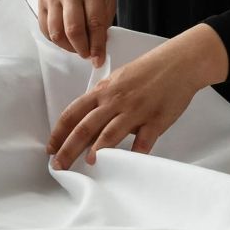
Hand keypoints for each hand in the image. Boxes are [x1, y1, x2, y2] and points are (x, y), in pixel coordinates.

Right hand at [39, 0, 115, 66]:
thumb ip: (103, 22)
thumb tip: (97, 49)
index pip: (94, 23)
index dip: (97, 45)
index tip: (98, 59)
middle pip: (73, 29)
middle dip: (81, 49)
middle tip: (87, 55)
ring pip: (56, 32)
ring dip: (68, 47)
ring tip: (77, 48)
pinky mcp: (41, 1)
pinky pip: (46, 29)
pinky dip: (56, 40)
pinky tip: (66, 40)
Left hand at [48, 23, 228, 168]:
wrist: (179, 63)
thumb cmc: (148, 71)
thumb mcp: (119, 80)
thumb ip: (103, 100)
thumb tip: (89, 123)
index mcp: (103, 91)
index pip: (73, 113)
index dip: (59, 132)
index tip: (50, 148)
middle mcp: (115, 101)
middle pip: (85, 127)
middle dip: (68, 149)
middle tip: (59, 166)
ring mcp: (136, 111)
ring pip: (111, 133)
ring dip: (98, 150)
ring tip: (89, 164)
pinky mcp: (156, 119)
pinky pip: (144, 140)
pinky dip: (136, 153)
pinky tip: (128, 165)